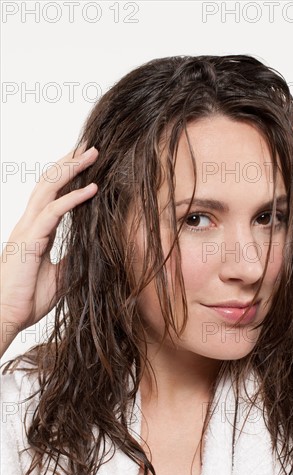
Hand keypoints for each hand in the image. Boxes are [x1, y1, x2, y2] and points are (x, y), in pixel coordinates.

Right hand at [0, 145, 98, 355]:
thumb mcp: (59, 277)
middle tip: (91, 146)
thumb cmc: (27, 299)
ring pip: (49, 189)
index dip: (68, 177)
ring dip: (71, 169)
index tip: (88, 163)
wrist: (6, 317)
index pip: (52, 195)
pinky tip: (91, 188)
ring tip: (92, 154)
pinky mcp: (29, 241)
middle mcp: (29, 224)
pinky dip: (73, 198)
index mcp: (35, 231)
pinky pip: (53, 212)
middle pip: (49, 183)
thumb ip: (71, 259)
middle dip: (69, 162)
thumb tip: (90, 250)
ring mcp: (27, 230)